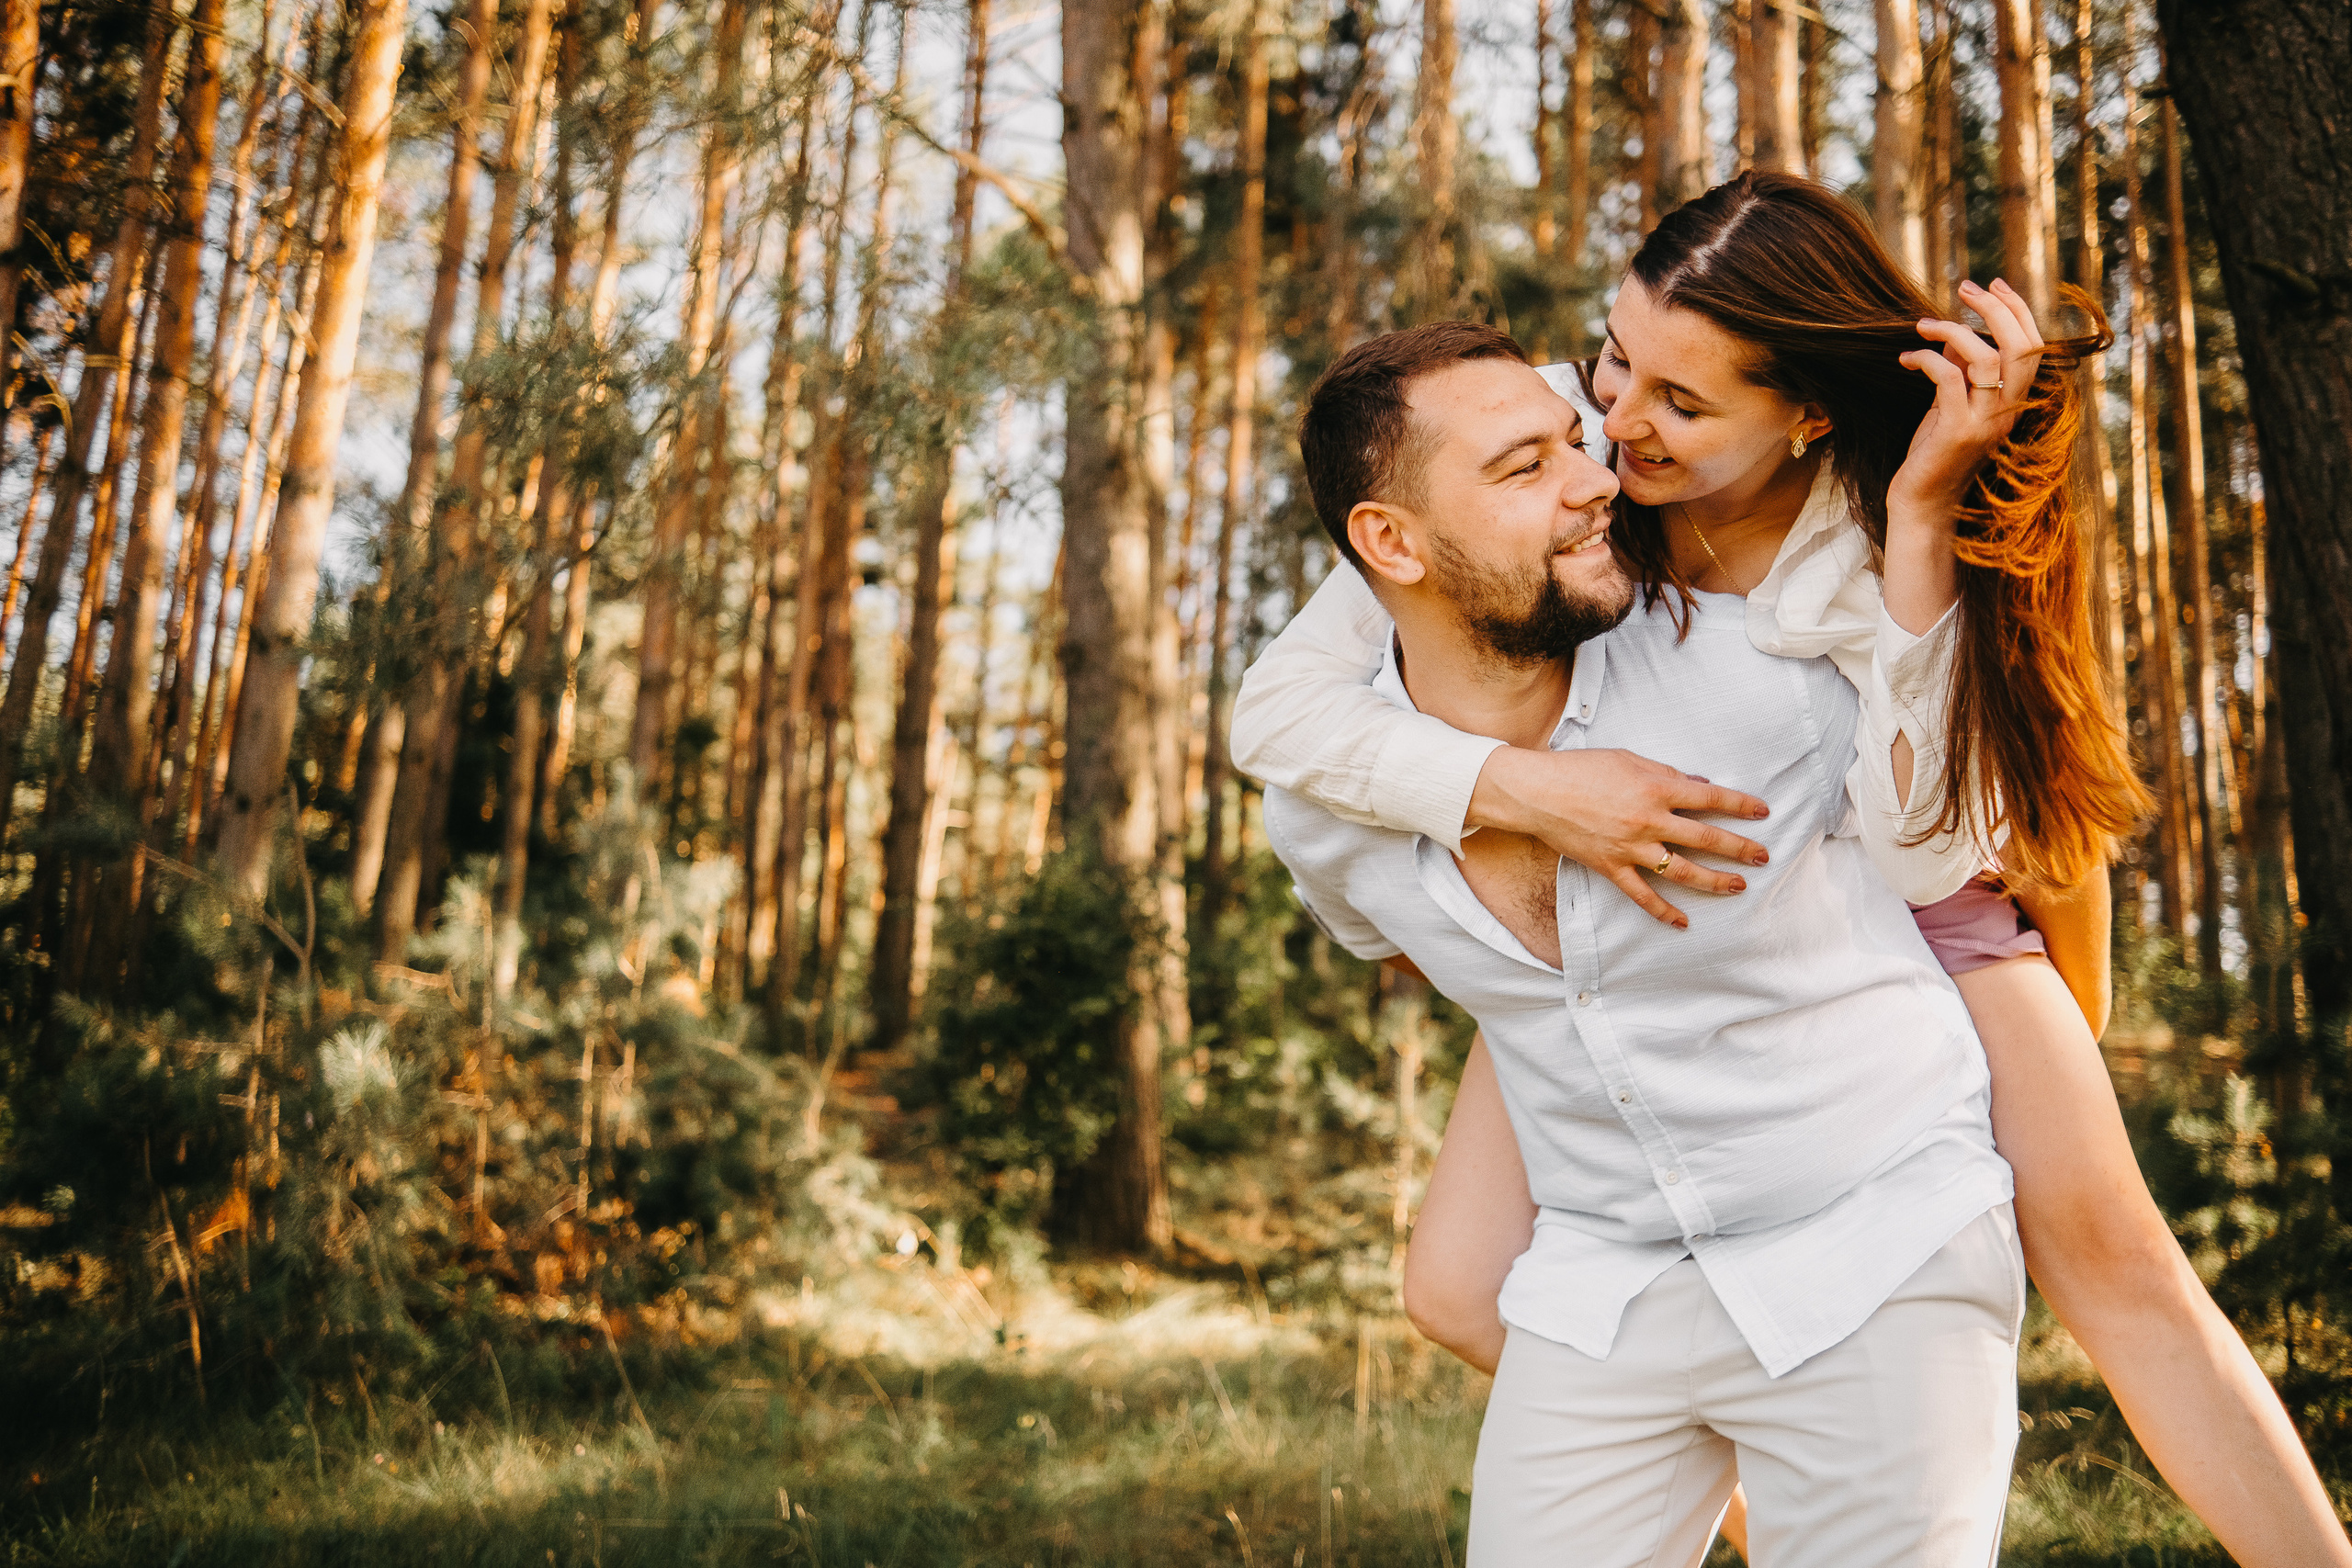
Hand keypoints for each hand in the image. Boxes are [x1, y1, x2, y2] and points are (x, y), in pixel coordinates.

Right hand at [1466, 745, 1770, 928]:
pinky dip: (1663, 911)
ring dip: (1714, 881)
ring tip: (1737, 886)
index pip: (1710, 798)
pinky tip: (1683, 922)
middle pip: (1705, 838)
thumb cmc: (1581, 768)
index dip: (1740, 805)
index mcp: (1656, 788)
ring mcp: (1631, 847)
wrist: (1537, 792)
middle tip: (1763, 856)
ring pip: (1682, 871)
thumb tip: (1697, 785)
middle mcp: (1649, 820)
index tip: (1762, 812)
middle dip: (1739, 848)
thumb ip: (1665, 774)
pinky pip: (1642, 895)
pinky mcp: (1611, 867)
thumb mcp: (1628, 760)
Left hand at [1890, 277, 2047, 516]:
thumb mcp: (1949, 406)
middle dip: (1994, 308)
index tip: (1993, 284)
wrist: (1922, 505)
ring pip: (1987, 357)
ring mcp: (1986, 423)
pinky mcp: (1957, 432)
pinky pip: (1948, 379)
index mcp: (2014, 402)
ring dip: (1953, 330)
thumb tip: (1953, 334)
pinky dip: (1926, 359)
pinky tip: (1906, 358)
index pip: (2032, 346)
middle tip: (1965, 287)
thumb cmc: (1934, 455)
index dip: (2017, 310)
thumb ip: (1959, 372)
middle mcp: (2009, 411)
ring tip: (1922, 324)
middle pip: (2021, 346)